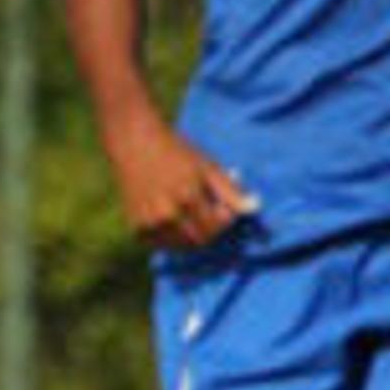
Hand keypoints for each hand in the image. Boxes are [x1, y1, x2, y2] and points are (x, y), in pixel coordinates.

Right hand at [100, 114, 257, 249]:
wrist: (134, 144)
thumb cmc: (176, 151)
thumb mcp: (207, 166)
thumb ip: (231, 191)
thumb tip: (255, 208)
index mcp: (187, 197)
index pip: (217, 226)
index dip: (225, 219)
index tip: (222, 205)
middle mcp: (167, 214)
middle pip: (201, 240)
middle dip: (211, 229)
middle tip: (208, 210)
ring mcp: (149, 223)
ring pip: (182, 246)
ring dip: (193, 235)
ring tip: (192, 214)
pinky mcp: (137, 228)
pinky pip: (163, 245)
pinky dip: (173, 237)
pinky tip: (173, 218)